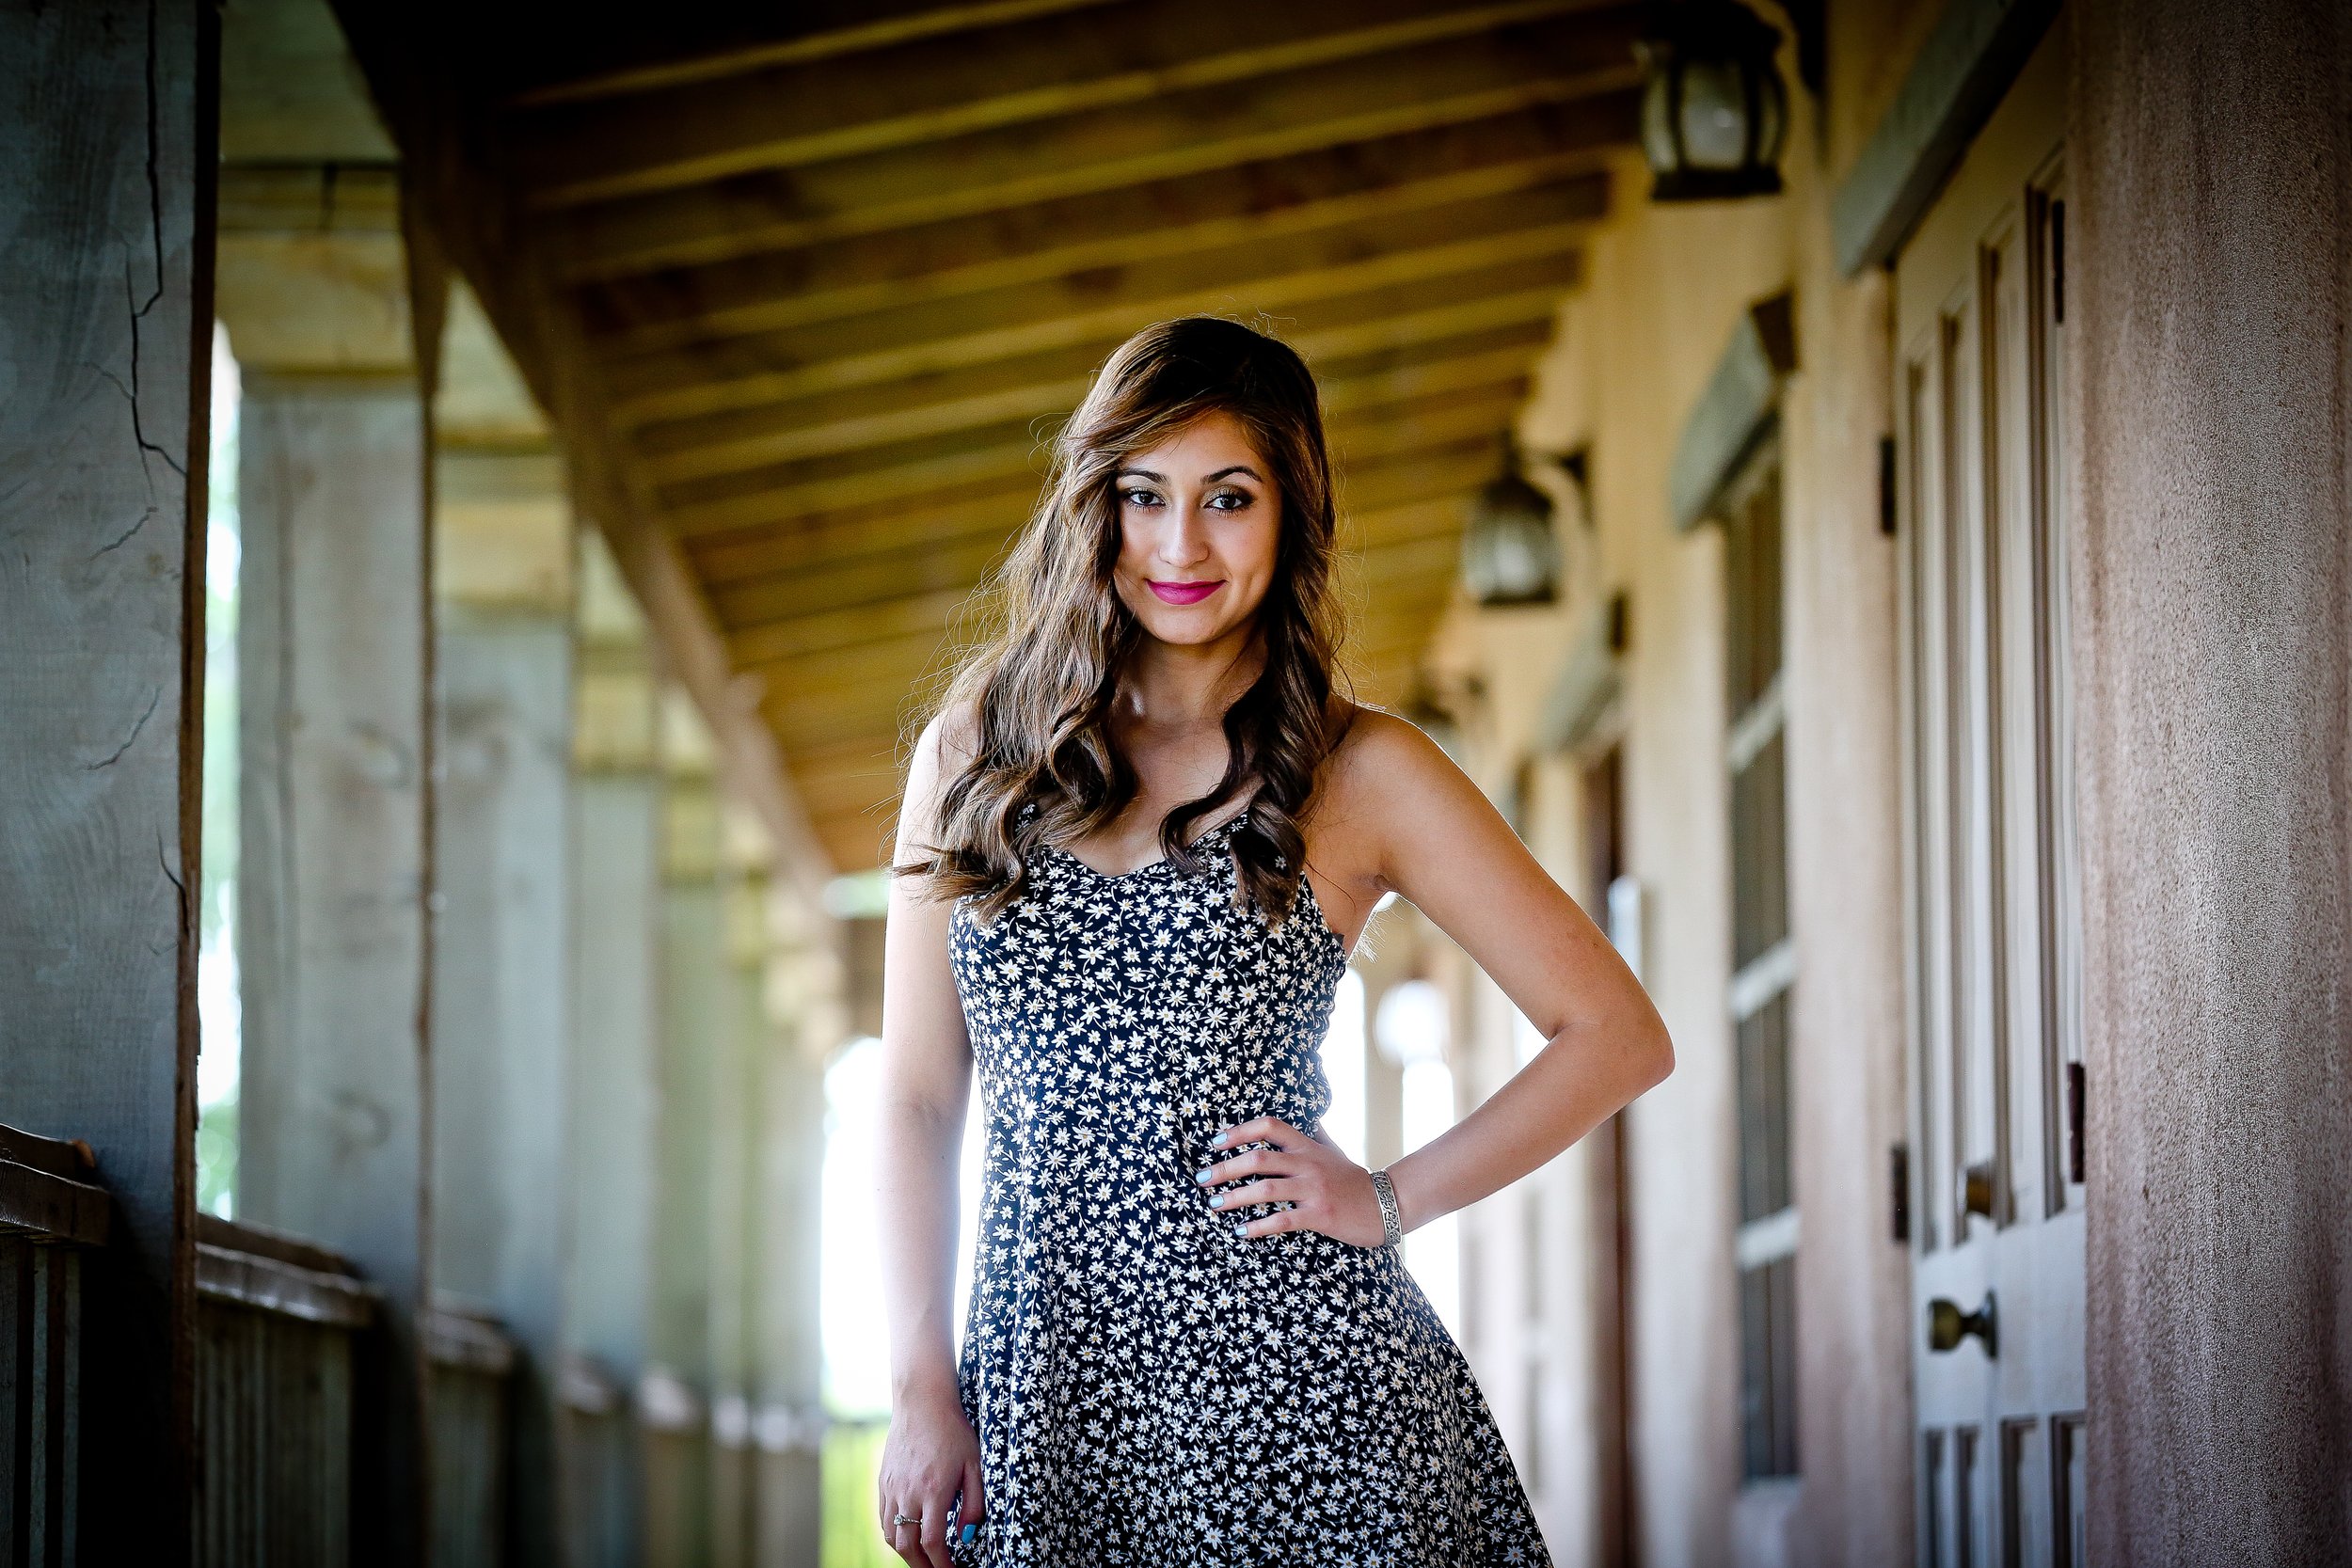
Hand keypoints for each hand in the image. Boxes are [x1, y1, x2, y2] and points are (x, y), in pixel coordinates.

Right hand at [877, 1381, 984, 1565]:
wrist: (922, 1403)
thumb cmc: (954, 1432)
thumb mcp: (975, 1465)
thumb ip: (974, 1504)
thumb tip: (966, 1537)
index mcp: (934, 1491)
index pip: (933, 1543)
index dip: (943, 1565)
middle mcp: (908, 1493)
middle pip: (908, 1547)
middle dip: (923, 1566)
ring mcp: (892, 1489)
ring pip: (891, 1536)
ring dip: (906, 1553)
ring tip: (922, 1558)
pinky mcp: (883, 1482)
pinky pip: (883, 1519)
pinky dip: (893, 1534)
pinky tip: (907, 1535)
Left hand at [1197, 1116, 1389, 1246]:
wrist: (1387, 1204)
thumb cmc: (1354, 1180)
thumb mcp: (1333, 1151)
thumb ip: (1315, 1135)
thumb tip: (1307, 1117)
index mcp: (1308, 1146)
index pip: (1269, 1127)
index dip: (1240, 1131)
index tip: (1216, 1142)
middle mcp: (1308, 1163)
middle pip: (1258, 1159)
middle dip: (1225, 1168)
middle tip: (1202, 1180)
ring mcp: (1314, 1189)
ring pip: (1265, 1189)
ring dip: (1234, 1197)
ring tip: (1214, 1204)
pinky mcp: (1320, 1215)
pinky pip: (1282, 1220)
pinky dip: (1258, 1226)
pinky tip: (1241, 1232)